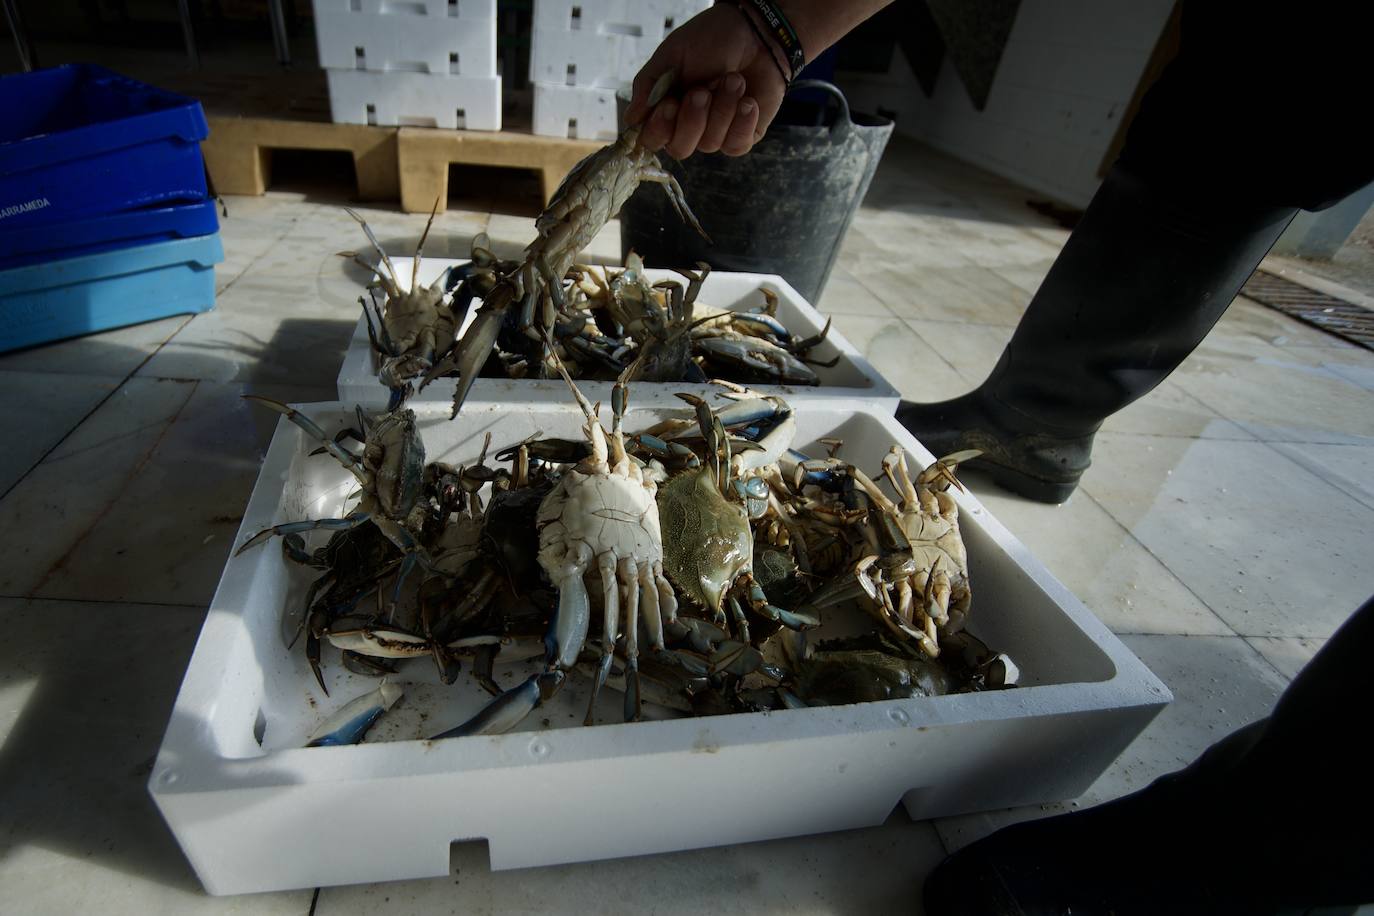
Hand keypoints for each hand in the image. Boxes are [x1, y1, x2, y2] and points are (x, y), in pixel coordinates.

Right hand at [624, 5, 787, 158]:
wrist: (756, 32)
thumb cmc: (711, 39)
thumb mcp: (672, 55)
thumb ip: (649, 86)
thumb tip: (631, 119)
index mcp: (666, 108)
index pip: (652, 138)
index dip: (660, 128)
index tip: (670, 104)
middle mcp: (689, 125)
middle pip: (680, 148)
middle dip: (692, 121)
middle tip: (702, 91)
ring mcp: (716, 133)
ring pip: (710, 144)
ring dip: (722, 109)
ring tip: (733, 80)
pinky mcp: (743, 135)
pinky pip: (736, 145)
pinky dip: (742, 122)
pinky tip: (748, 101)